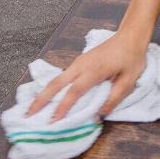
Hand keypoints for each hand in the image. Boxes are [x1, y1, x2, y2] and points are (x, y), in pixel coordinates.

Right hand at [26, 32, 147, 120]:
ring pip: (56, 79)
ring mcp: (78, 62)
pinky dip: (52, 88)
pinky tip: (48, 98)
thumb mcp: (128, 82)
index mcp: (93, 70)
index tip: (52, 122)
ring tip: (33, 110)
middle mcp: (81, 65)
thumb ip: (112, 100)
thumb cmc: (131, 58)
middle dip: (40, 100)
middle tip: (28, 115)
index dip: (63, 107)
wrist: (130, 36)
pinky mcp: (79, 62)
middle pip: (55, 83)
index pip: (74, 91)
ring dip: (44, 94)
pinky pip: (62, 77)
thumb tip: (98, 116)